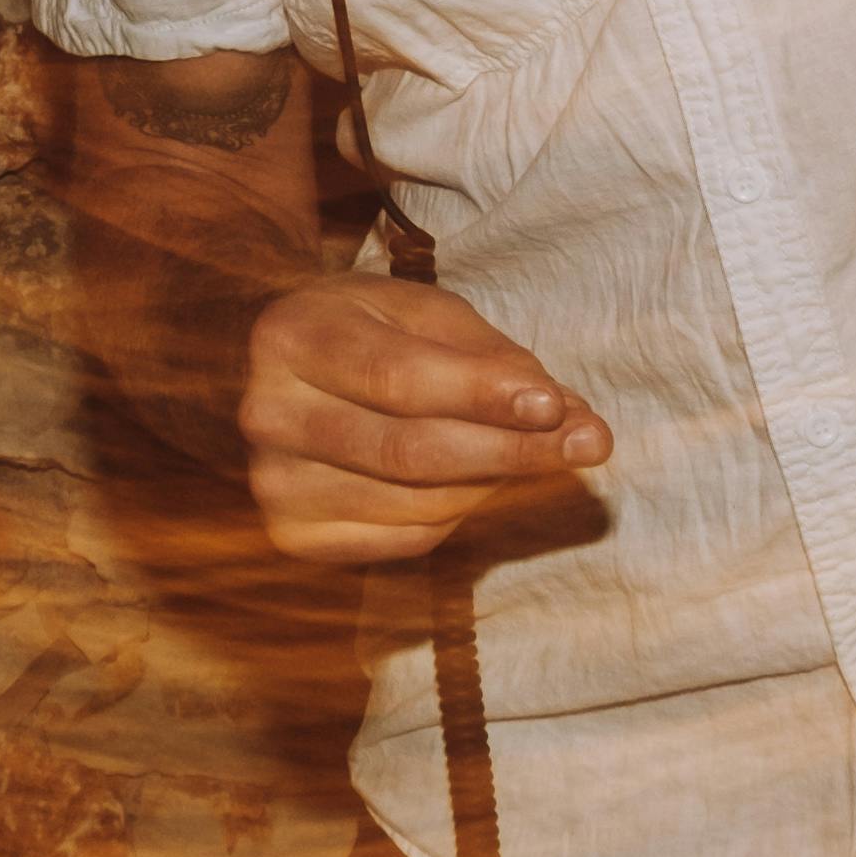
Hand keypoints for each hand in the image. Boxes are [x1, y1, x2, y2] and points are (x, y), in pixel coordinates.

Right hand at [237, 273, 609, 565]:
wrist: (283, 371)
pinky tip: (481, 483)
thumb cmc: (369, 331)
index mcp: (292, 336)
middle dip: (508, 451)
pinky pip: (404, 540)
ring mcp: (274, 483)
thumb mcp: (427, 316)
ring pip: (414, 504)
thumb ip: (498, 363)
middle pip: (406, 451)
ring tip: (536, 454)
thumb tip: (577, 422)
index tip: (553, 405)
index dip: (479, 395)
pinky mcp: (293, 535)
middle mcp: (268, 415)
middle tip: (587, 445)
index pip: (396, 378)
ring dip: (493, 484)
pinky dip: (460, 516)